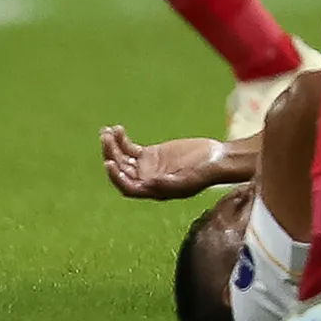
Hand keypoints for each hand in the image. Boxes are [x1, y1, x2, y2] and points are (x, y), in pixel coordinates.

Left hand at [100, 124, 241, 201]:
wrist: (216, 159)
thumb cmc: (204, 173)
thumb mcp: (187, 180)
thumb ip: (168, 183)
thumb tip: (148, 184)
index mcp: (152, 191)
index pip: (127, 187)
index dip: (116, 177)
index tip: (109, 163)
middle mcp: (145, 180)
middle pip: (121, 169)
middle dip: (111, 154)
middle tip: (105, 138)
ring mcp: (146, 166)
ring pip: (122, 157)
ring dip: (112, 145)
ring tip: (106, 131)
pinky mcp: (150, 153)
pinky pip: (130, 147)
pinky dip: (122, 139)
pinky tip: (117, 129)